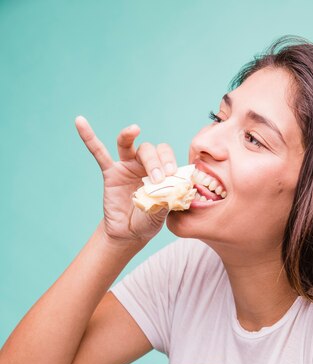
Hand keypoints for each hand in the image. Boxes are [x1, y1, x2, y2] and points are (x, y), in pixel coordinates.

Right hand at [76, 116, 178, 242]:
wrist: (129, 233)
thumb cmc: (147, 221)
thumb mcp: (159, 215)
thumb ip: (164, 204)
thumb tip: (169, 194)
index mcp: (162, 172)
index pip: (167, 157)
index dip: (170, 162)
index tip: (172, 174)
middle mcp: (144, 165)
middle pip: (149, 150)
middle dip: (154, 161)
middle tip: (158, 178)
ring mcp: (126, 166)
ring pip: (127, 144)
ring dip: (129, 136)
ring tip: (134, 129)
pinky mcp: (110, 172)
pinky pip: (98, 152)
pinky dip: (89, 137)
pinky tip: (80, 121)